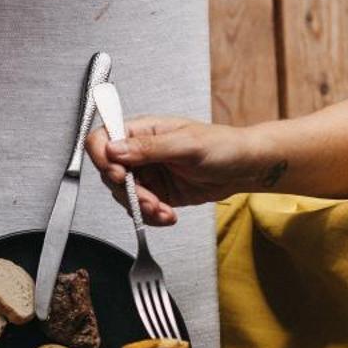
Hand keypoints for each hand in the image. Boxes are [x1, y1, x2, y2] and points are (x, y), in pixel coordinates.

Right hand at [86, 117, 271, 224]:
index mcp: (142, 130)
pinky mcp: (155, 193)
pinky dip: (151, 217)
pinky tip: (169, 215)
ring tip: (165, 210)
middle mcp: (139, 152)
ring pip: (123, 196)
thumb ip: (149, 147)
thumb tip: (114, 148)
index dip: (103, 158)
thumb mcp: (186, 144)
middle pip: (109, 174)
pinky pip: (140, 210)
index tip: (118, 175)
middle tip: (150, 200)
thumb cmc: (223, 146)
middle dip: (129, 192)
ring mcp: (146, 174)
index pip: (103, 139)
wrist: (244, 168)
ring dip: (142, 208)